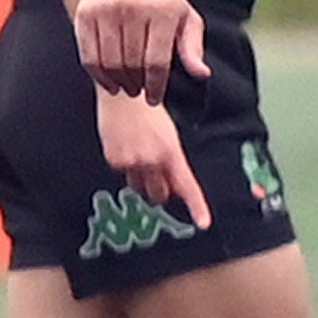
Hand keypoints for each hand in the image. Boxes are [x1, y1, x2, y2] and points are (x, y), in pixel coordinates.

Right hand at [76, 0, 207, 103]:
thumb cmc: (163, 0)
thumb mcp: (187, 19)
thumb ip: (193, 48)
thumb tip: (201, 75)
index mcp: (161, 14)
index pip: (156, 62)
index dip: (155, 86)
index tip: (154, 98)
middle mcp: (132, 10)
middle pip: (131, 64)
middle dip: (136, 84)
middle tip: (139, 91)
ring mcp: (105, 11)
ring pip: (109, 62)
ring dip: (117, 81)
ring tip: (126, 87)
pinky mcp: (85, 14)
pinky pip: (88, 54)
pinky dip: (97, 74)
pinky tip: (108, 81)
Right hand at [95, 89, 208, 230]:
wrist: (124, 95)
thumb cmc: (151, 110)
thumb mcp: (170, 135)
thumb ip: (173, 161)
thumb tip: (177, 184)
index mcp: (171, 153)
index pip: (187, 186)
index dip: (197, 207)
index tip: (204, 222)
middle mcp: (151, 161)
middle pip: (160, 195)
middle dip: (163, 192)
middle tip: (161, 178)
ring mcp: (130, 162)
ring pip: (140, 187)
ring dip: (144, 181)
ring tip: (143, 156)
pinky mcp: (114, 160)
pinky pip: (123, 174)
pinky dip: (127, 167)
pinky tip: (128, 148)